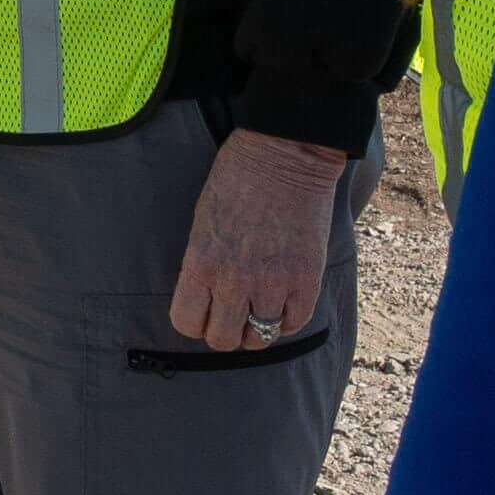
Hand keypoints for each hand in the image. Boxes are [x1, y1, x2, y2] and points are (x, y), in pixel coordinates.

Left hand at [168, 130, 349, 350]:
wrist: (285, 155)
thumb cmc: (237, 180)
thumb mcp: (202, 222)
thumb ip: (202, 264)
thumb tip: (206, 297)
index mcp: (201, 264)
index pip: (186, 323)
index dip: (195, 322)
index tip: (204, 313)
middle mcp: (234, 281)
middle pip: (223, 339)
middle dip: (226, 331)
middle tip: (234, 315)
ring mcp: (273, 283)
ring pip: (260, 338)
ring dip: (258, 328)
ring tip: (260, 310)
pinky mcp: (307, 280)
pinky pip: (295, 323)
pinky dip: (288, 319)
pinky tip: (284, 304)